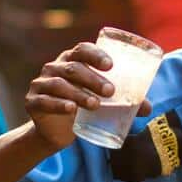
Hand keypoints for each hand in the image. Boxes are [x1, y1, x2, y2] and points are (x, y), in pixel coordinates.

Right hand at [25, 43, 149, 151]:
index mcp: (71, 60)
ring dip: (79, 93)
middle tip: (110, 91)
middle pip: (73, 68)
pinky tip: (70, 109)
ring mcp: (41, 83)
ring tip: (95, 105)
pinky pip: (44, 100)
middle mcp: (54, 67)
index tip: (111, 65)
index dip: (95, 54)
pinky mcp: (32, 101)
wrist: (55, 131)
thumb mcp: (101, 102)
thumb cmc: (82, 108)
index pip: (82, 49)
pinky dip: (58, 104)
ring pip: (59, 84)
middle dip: (93, 78)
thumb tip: (149, 108)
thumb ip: (123, 102)